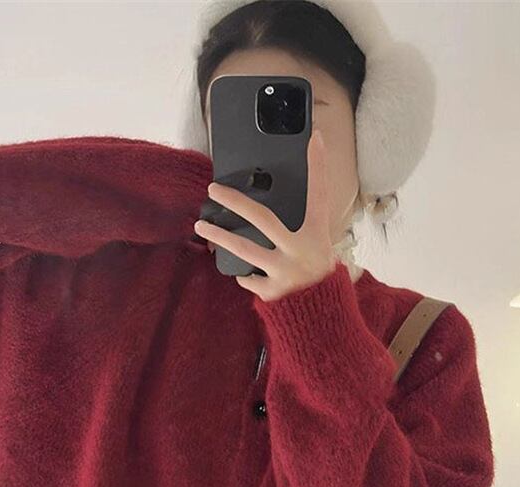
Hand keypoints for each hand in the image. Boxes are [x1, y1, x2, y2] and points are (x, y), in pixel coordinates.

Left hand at [193, 130, 337, 302]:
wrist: (320, 316)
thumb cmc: (315, 273)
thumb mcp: (316, 247)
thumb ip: (297, 227)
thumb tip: (264, 208)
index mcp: (316, 234)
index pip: (318, 194)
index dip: (317, 165)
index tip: (313, 137)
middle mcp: (300, 250)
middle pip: (263, 218)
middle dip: (235, 201)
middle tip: (214, 190)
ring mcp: (284, 272)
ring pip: (243, 249)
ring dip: (218, 236)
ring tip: (200, 227)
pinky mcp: (272, 291)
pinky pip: (247, 277)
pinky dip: (244, 274)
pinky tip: (244, 272)